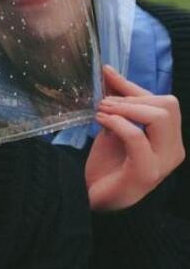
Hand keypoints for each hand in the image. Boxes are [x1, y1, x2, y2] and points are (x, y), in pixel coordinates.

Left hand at [86, 65, 185, 210]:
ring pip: (159, 118)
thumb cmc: (107, 164)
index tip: (107, 76)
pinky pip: (137, 137)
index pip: (165, 102)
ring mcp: (163, 163)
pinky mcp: (146, 173)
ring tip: (101, 112)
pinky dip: (118, 123)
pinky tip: (100, 122)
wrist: (93, 198)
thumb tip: (108, 70)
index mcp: (170, 138)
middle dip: (132, 98)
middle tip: (104, 103)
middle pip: (168, 105)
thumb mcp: (113, 125)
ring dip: (125, 108)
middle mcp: (174, 150)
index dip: (134, 87)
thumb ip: (117, 101)